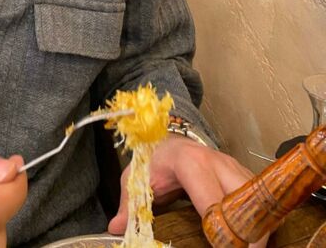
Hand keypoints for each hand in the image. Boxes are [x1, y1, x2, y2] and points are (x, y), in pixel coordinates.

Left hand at [108, 134, 267, 246]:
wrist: (168, 139)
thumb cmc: (153, 161)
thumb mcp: (135, 179)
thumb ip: (128, 206)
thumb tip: (116, 229)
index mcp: (190, 163)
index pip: (213, 201)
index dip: (220, 231)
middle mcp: (218, 162)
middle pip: (244, 201)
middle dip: (249, 233)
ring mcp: (235, 167)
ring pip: (258, 200)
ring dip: (258, 227)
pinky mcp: (245, 174)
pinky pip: (261, 199)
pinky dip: (260, 219)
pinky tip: (253, 237)